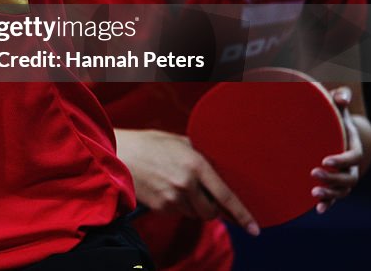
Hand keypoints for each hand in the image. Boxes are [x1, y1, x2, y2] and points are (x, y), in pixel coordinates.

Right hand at [116, 128, 259, 235]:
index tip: (254, 229)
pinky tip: (164, 189)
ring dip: (191, 205)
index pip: (226, 196)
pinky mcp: (161, 207)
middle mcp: (187, 183)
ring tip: (174, 185)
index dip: (242, 215)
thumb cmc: (146, 144)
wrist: (117, 154)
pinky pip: (178, 213)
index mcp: (196, 164)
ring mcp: (173, 197)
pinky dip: (176, 206)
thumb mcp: (177, 141)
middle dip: (210, 207)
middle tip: (200, 195)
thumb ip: (197, 155)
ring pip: (194, 214)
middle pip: (211, 211)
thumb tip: (213, 169)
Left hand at [313, 87, 363, 212]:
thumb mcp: (336, 106)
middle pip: (348, 177)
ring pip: (343, 191)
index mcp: (353, 146)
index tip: (325, 160)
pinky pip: (335, 198)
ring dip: (330, 193)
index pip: (353, 157)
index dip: (341, 160)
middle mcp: (351, 166)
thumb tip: (341, 97)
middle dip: (332, 178)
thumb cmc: (332, 117)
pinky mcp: (334, 184)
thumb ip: (340, 99)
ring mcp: (343, 177)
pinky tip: (318, 209)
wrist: (332, 133)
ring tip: (313, 192)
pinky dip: (328, 204)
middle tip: (313, 172)